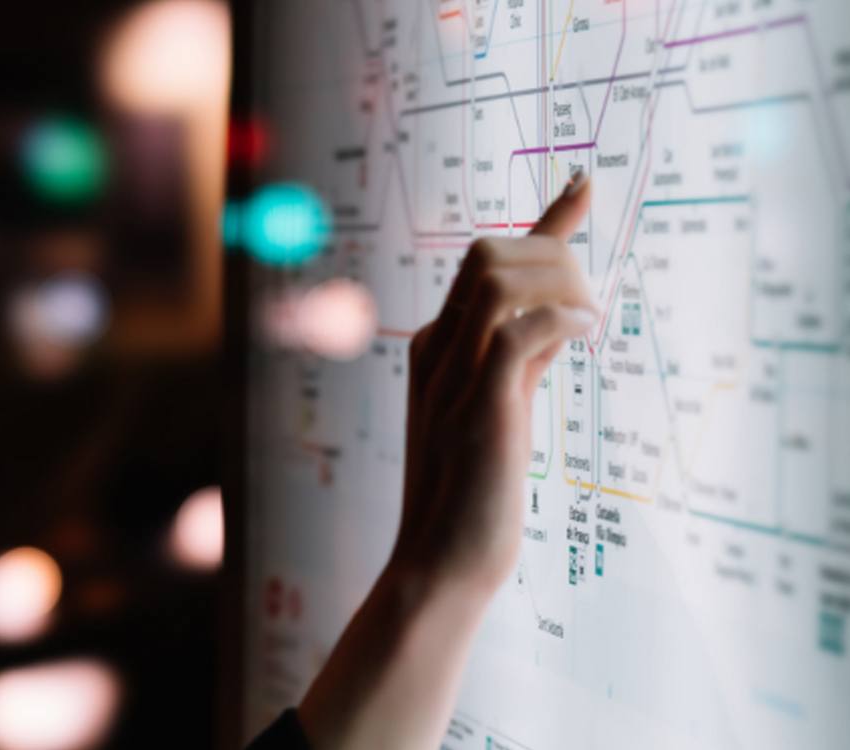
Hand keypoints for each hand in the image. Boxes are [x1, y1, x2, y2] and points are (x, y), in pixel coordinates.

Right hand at [294, 175, 598, 749]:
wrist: (439, 560)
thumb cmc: (472, 492)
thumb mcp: (500, 410)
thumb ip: (523, 360)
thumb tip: (564, 315)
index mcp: (434, 348)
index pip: (484, 263)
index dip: (543, 223)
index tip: (583, 185)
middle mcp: (436, 351)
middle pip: (487, 255)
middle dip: (553, 252)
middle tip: (590, 302)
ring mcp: (452, 377)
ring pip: (498, 281)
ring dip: (559, 283)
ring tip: (590, 321)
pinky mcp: (477, 407)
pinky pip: (515, 331)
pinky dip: (558, 318)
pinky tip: (586, 333)